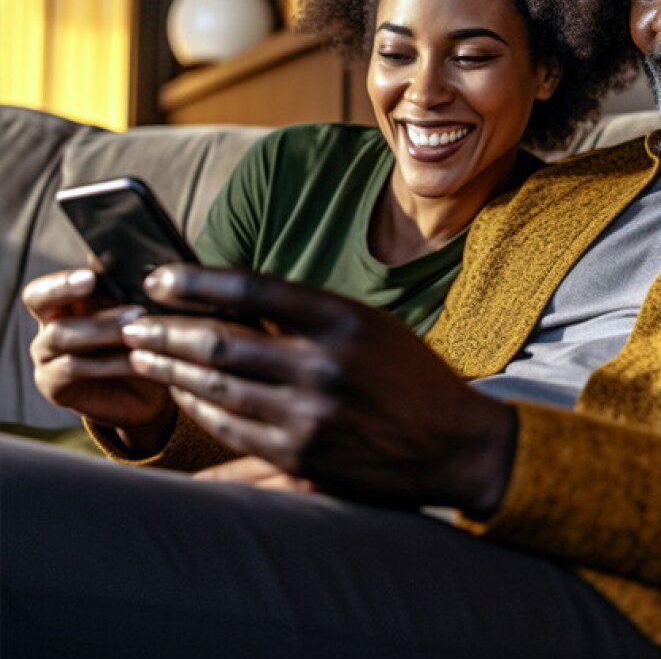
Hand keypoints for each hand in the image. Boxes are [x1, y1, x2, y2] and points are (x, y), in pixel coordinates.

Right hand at [23, 268, 176, 454]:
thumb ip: (131, 291)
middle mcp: (50, 324)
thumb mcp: (143, 314)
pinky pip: (73, 367)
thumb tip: (136, 261)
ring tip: (137, 322)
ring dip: (101, 327)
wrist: (150, 394)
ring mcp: (48, 356)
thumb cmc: (145, 343)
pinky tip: (137, 357)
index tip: (92, 274)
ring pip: (61, 334)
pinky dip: (108, 360)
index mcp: (68, 301)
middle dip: (67, 289)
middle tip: (97, 284)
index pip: (50, 282)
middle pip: (40, 301)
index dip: (65, 278)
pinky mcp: (55, 385)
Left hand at [125, 264, 516, 517]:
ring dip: (171, 369)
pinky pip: (232, 426)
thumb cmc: (412, 377)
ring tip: (144, 355)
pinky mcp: (302, 455)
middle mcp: (325, 364)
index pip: (253, 288)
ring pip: (217, 385)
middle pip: (221, 339)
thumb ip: (308, 316)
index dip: (197, 280)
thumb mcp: (371, 327)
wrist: (454, 445)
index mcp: (345, 320)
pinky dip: (199, 406)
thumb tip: (234, 303)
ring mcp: (311, 414)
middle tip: (133, 322)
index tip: (161, 277)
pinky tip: (183, 394)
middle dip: (165, 329)